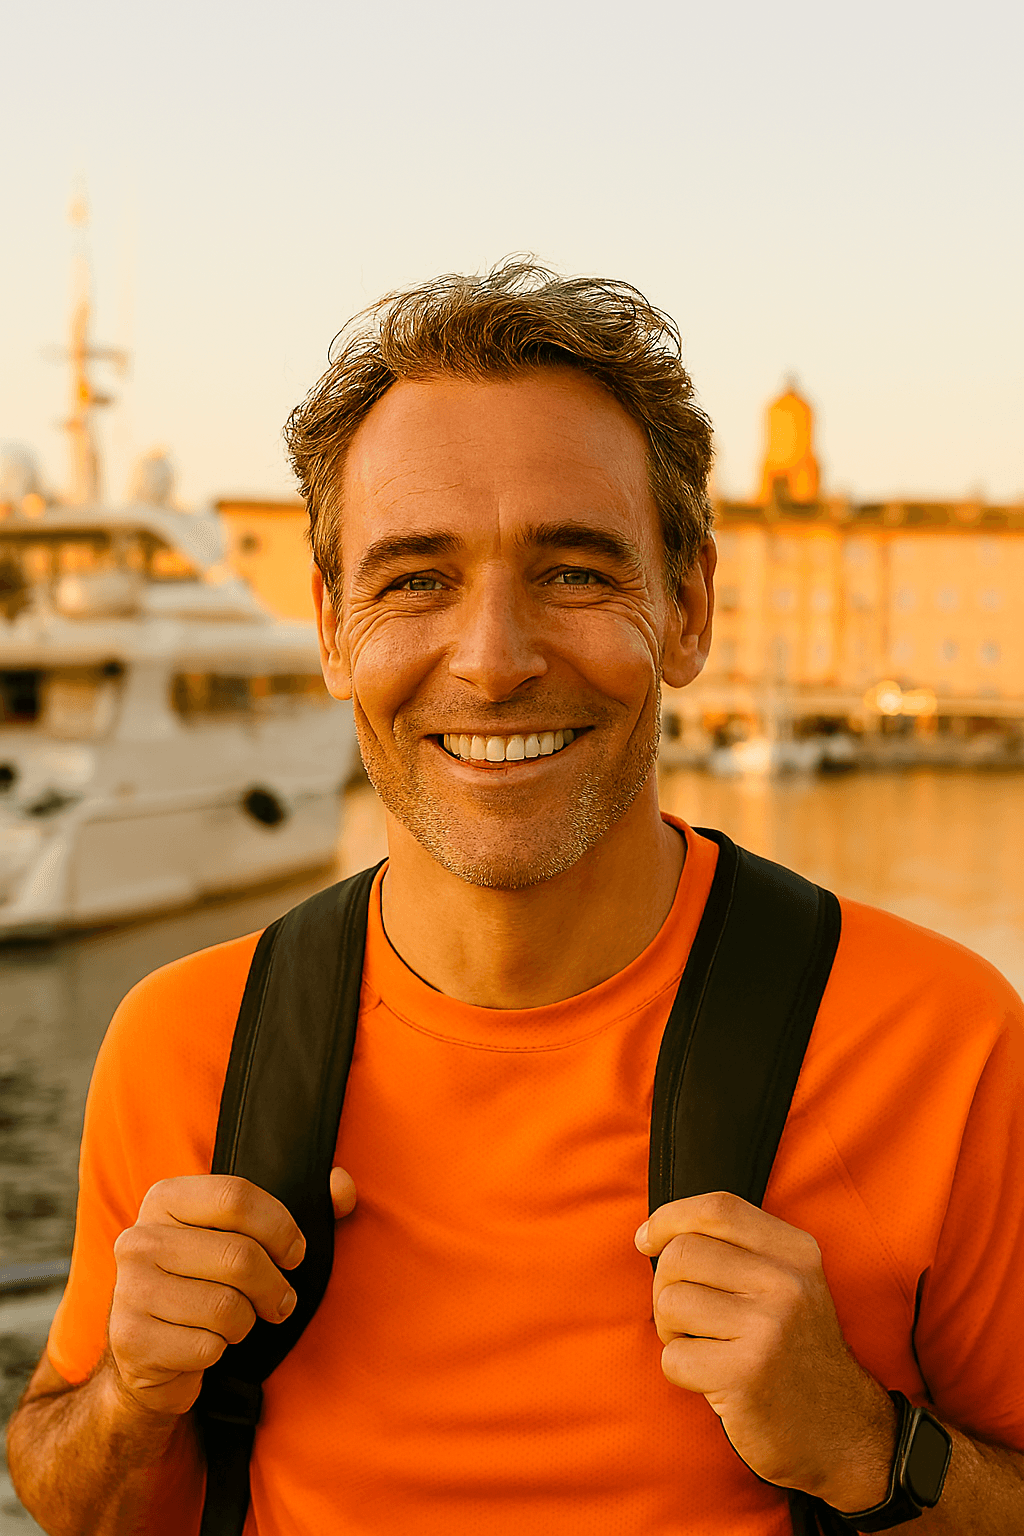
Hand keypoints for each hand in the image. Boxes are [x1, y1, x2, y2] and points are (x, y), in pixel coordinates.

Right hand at [107, 1168, 357, 1417]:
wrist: (148, 1353)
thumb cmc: (207, 1281)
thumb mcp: (244, 1237)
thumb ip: (301, 1206)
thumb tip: (341, 1186)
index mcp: (166, 1198)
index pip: (237, 1196)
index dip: (280, 1227)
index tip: (294, 1253)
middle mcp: (139, 1238)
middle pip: (239, 1256)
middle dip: (274, 1286)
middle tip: (281, 1301)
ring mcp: (129, 1290)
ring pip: (226, 1307)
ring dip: (246, 1321)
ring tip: (237, 1320)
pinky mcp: (131, 1340)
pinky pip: (206, 1347)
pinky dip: (219, 1351)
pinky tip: (205, 1343)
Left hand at [635, 1191, 895, 1506]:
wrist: (842, 1432)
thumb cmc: (794, 1352)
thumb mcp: (788, 1284)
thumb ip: (736, 1250)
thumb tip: (652, 1234)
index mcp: (796, 1251)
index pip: (717, 1208)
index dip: (669, 1217)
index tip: (647, 1239)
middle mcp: (786, 1282)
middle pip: (681, 1254)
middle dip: (665, 1286)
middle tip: (688, 1317)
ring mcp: (768, 1328)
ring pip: (671, 1303)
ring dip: (672, 1331)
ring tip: (706, 1347)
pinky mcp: (746, 1375)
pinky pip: (673, 1358)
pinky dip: (682, 1371)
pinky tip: (714, 1379)